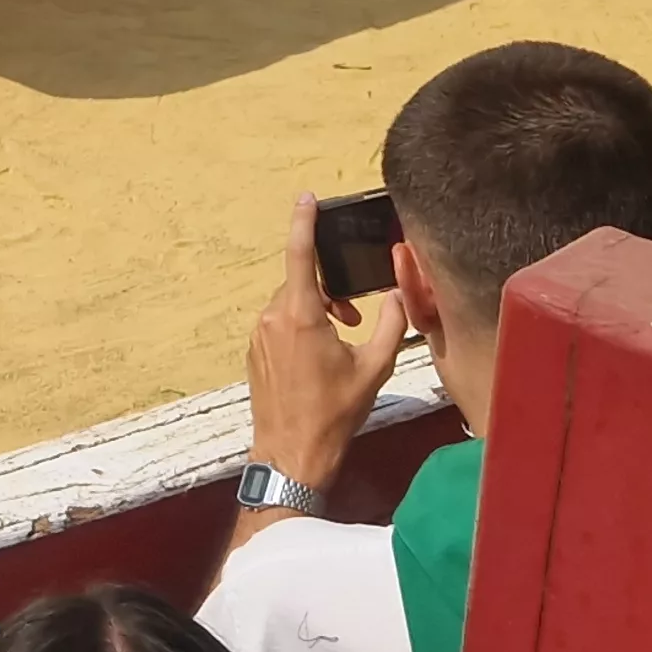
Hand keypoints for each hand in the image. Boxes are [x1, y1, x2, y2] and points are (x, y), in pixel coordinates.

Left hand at [245, 195, 411, 487]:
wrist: (291, 453)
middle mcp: (273, 318)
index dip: (303, 222)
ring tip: (341, 341)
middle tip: (355, 318)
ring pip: (291, 304)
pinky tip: (318, 358)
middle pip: (301, 283)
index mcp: (301, 315)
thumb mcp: (375, 367)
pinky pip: (279, 324)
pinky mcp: (254, 351)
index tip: (306, 198)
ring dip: (316, 311)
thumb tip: (398, 294)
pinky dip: (300, 327)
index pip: (299, 254)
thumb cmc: (335, 413)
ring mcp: (259, 335)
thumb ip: (391, 323)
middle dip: (329, 290)